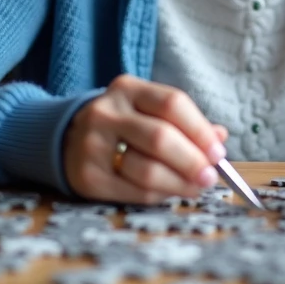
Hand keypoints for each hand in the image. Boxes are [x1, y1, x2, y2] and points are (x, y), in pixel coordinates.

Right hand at [63, 74, 228, 203]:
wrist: (65, 137)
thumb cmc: (121, 124)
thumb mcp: (147, 110)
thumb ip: (183, 121)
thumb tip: (220, 136)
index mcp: (128, 89)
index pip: (172, 103)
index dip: (200, 130)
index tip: (218, 151)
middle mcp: (106, 112)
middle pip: (161, 137)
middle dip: (193, 161)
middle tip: (210, 176)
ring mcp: (92, 144)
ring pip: (147, 169)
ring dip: (180, 183)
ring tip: (196, 187)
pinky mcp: (87, 176)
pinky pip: (133, 191)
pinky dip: (159, 195)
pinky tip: (169, 192)